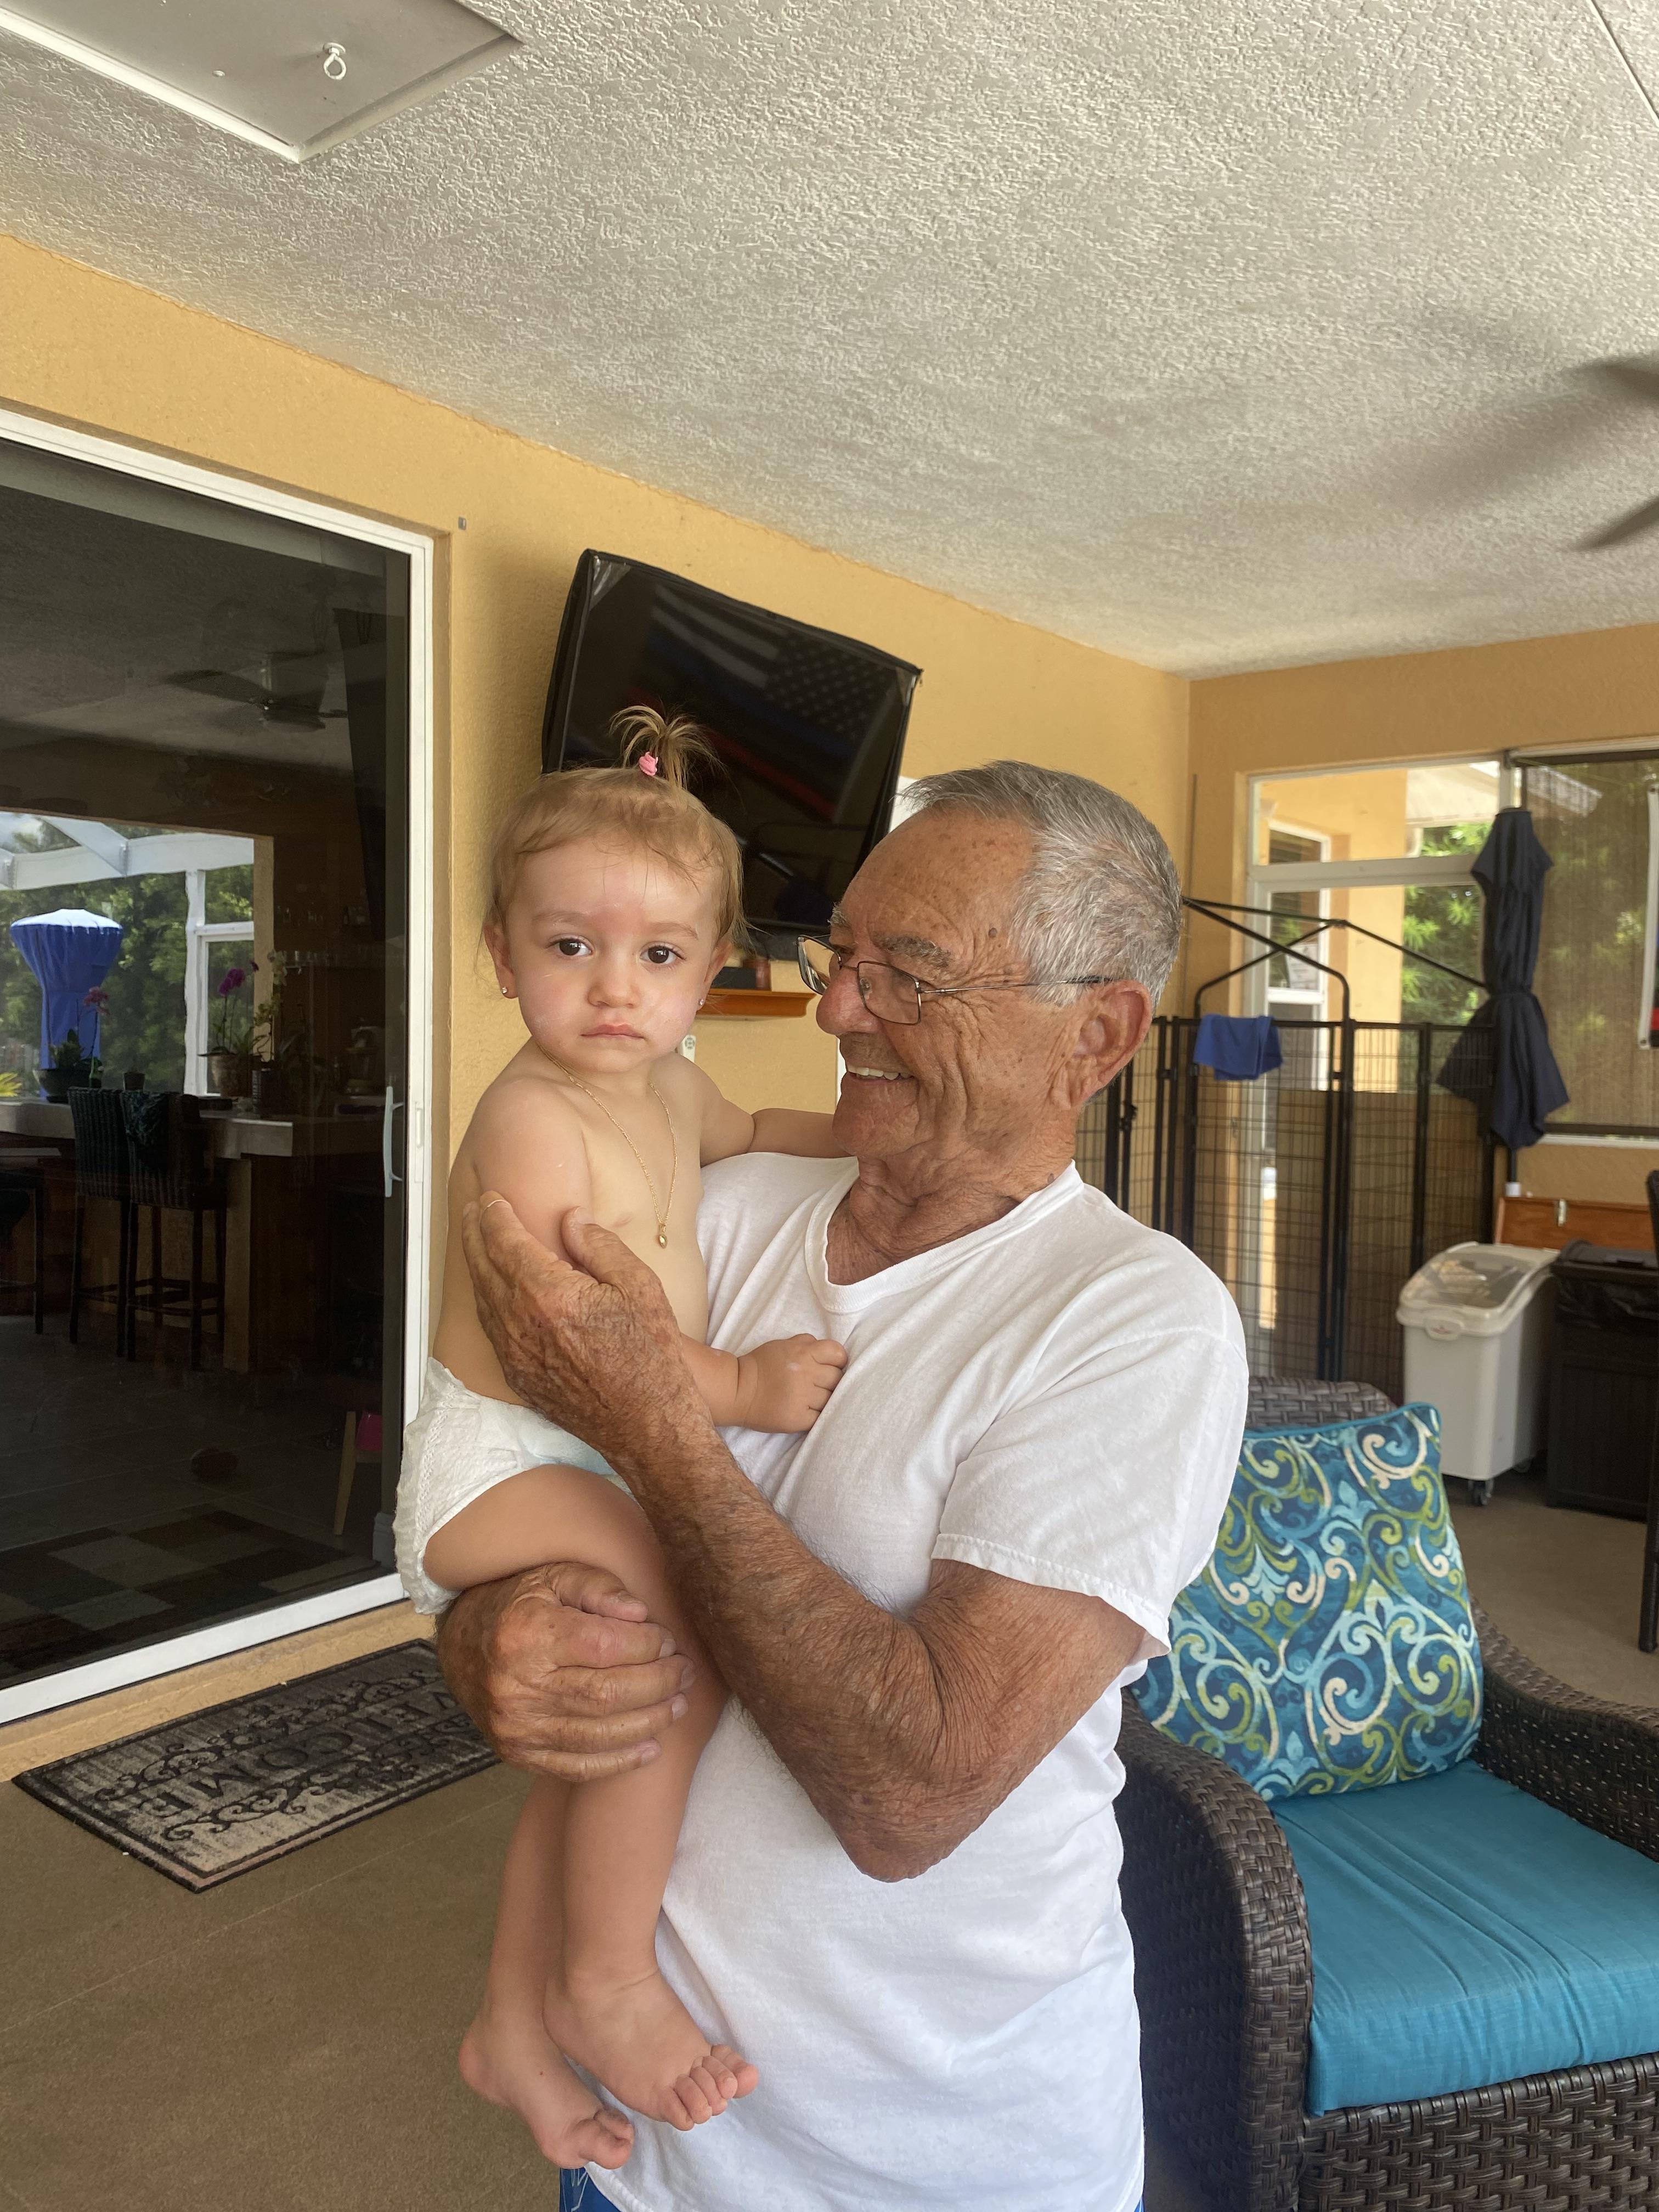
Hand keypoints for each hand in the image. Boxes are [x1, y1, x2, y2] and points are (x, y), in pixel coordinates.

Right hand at [434, 1561, 697, 1780]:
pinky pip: (575, 1767)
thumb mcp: (553, 1576)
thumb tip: (641, 1615)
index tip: (669, 1640)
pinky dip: (617, 1762)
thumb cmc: (518, 1604)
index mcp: (528, 1633)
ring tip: (677, 1705)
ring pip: (597, 1734)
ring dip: (648, 1722)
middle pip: (607, 1694)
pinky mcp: (517, 1753)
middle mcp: (518, 1685)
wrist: (461, 1646)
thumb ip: (599, 1588)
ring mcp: (516, 1726)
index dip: (647, 1646)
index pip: (604, 1647)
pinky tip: (650, 1748)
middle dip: (658, 1685)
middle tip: (685, 1674)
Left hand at [462, 1196, 703, 1464]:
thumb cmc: (651, 1357)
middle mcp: (520, 1324)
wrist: (648, 1426)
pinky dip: (486, 1301)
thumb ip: (599, 1245)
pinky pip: (491, 1329)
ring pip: (482, 1299)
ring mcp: (515, 1354)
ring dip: (476, 1265)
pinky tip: (493, 1292)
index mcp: (548, 1294)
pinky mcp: (518, 1377)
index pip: (505, 1242)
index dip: (494, 1215)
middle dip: (474, 1233)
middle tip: (471, 1211)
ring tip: (475, 1243)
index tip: (491, 1198)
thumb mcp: (639, 1287)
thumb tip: (570, 1218)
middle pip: (483, 1267)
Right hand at [734, 1334, 847, 1431]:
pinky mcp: (799, 1418)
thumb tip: (826, 1351)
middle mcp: (806, 1374)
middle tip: (817, 1384)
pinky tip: (804, 1410)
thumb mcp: (782, 1345)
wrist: (737, 1391)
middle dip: (830, 1381)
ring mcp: (803, 1397)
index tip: (831, 1366)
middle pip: (837, 1378)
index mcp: (803, 1353)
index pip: (838, 1354)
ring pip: (830, 1399)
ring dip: (823, 1399)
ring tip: (808, 1398)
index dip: (837, 1361)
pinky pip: (820, 1417)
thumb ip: (805, 1344)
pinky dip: (815, 1415)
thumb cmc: (760, 1366)